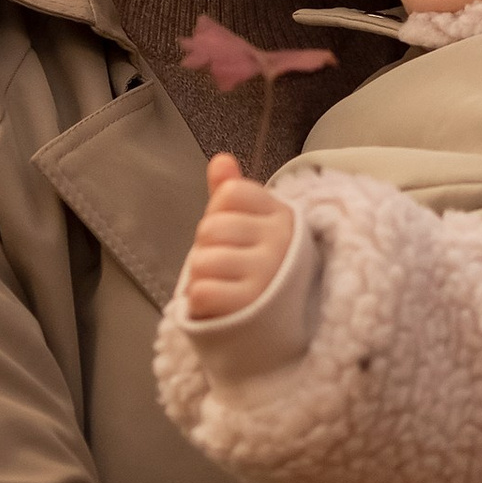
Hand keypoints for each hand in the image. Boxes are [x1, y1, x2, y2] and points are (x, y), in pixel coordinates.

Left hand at [179, 152, 297, 319]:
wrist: (280, 322)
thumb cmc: (258, 264)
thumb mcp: (252, 224)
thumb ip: (231, 191)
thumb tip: (220, 160)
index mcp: (281, 215)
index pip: (230, 193)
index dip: (219, 212)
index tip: (235, 233)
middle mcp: (279, 242)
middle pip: (210, 228)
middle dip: (207, 248)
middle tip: (227, 264)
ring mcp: (267, 274)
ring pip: (202, 262)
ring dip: (201, 278)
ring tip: (223, 285)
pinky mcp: (251, 307)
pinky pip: (201, 293)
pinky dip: (200, 302)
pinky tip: (219, 304)